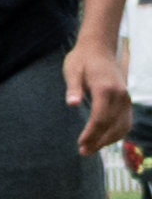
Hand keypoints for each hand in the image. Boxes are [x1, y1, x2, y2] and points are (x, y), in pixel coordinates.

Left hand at [66, 30, 131, 157]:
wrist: (100, 47)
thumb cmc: (82, 59)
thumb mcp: (72, 69)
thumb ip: (73, 88)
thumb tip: (72, 103)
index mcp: (106, 89)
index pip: (100, 119)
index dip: (91, 134)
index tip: (80, 144)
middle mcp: (120, 95)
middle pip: (111, 126)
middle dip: (98, 141)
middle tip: (84, 151)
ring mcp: (126, 99)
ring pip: (122, 127)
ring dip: (108, 141)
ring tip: (92, 149)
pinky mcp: (127, 101)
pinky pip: (126, 122)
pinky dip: (117, 134)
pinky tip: (105, 140)